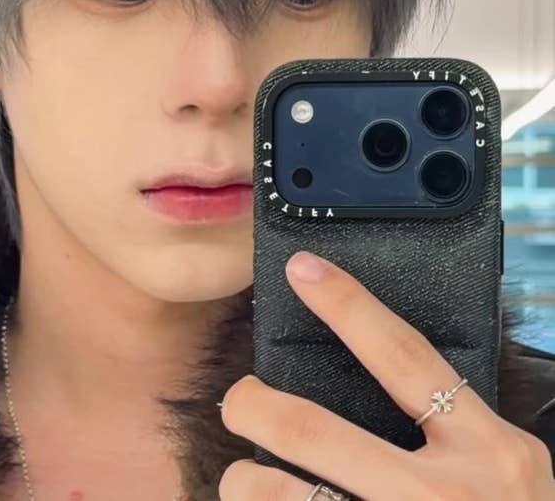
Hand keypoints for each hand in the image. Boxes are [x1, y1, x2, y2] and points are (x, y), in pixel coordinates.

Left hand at [218, 251, 554, 499]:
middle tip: (238, 400)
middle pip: (316, 435)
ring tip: (239, 480)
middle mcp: (444, 499)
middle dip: (255, 409)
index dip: (347, 305)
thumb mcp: (507, 470)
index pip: (402, 357)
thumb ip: (452, 425)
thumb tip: (370, 370)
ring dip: (245, 486)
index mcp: (488, 452)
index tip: (300, 268)